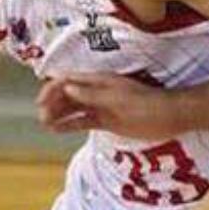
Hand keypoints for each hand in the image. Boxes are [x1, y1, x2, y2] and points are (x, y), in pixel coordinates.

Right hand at [35, 73, 176, 139]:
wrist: (168, 117)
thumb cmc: (145, 104)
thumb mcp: (116, 98)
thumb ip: (91, 94)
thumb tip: (66, 87)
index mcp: (98, 81)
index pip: (68, 79)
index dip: (51, 88)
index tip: (40, 102)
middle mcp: (96, 92)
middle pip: (67, 94)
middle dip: (52, 103)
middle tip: (42, 117)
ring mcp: (100, 106)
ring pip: (72, 108)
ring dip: (57, 114)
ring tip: (45, 124)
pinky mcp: (105, 121)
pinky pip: (82, 121)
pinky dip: (68, 125)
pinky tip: (56, 130)